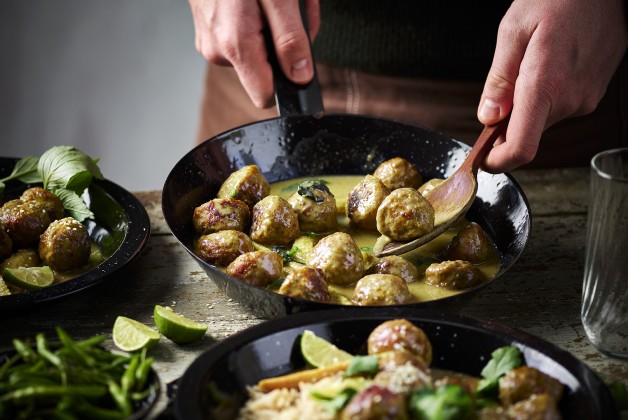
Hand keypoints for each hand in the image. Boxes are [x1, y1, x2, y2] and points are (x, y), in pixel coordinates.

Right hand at [188, 0, 319, 107]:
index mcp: (235, 46)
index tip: (299, 58)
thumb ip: (291, 40)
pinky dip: (258, 21)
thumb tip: (301, 77)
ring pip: (255, 52)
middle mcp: (218, 51)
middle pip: (265, 70)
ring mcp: (209, 40)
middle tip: (290, 9)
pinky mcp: (207, 30)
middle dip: (285, 44)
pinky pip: (241, 38)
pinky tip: (258, 0)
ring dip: (274, 30)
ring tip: (272, 0)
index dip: (287, 82)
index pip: (264, 96)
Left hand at [477, 0, 627, 171]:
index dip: (497, 162)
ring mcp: (585, 99)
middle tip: (496, 98)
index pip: (521, 147)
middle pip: (526, 133)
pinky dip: (543, 96)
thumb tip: (488, 118)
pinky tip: (546, 65)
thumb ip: (499, 79)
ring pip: (542, 119)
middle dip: (505, 126)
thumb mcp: (514, 30)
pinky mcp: (593, 93)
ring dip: (525, 106)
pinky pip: (558, 106)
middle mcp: (570, 100)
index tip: (482, 160)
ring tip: (527, 67)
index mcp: (545, 87)